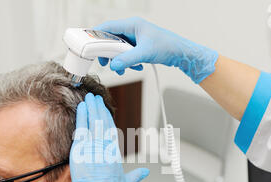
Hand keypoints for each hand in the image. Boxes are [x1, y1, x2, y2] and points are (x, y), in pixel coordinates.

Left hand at [70, 93, 148, 181]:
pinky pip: (81, 130)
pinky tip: (81, 108)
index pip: (110, 130)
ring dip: (90, 109)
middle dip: (98, 109)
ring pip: (92, 122)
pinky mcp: (81, 150)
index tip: (104, 110)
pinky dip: (82, 117)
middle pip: (102, 122)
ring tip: (88, 99)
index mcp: (115, 152)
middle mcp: (105, 147)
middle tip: (95, 98)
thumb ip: (136, 175)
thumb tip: (145, 172)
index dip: (107, 118)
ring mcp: (93, 147)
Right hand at [94, 17, 218, 83]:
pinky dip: (128, 62)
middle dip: (109, 53)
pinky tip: (137, 67)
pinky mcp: (139, 47)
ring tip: (124, 69)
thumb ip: (128, 60)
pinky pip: (126, 54)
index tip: (89, 47)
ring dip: (119, 60)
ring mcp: (135, 38)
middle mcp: (132, 29)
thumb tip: (114, 66)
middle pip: (111, 40)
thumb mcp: (145, 54)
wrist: (181, 53)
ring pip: (118, 49)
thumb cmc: (167, 46)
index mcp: (132, 24)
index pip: (107, 27)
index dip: (96, 36)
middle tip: (106, 63)